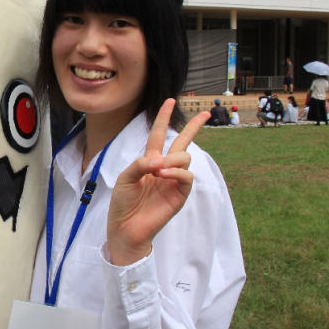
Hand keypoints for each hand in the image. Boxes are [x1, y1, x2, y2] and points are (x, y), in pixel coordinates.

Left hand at [105, 99, 209, 266]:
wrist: (125, 227)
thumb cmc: (123, 203)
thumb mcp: (125, 178)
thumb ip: (140, 164)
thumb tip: (160, 159)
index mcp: (149, 161)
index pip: (158, 135)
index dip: (163, 118)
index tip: (169, 101)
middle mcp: (164, 168)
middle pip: (183, 143)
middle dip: (194, 127)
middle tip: (206, 113)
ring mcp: (173, 181)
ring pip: (185, 158)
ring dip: (173, 159)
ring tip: (158, 170)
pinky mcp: (180, 194)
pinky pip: (187, 176)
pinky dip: (176, 172)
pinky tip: (164, 174)